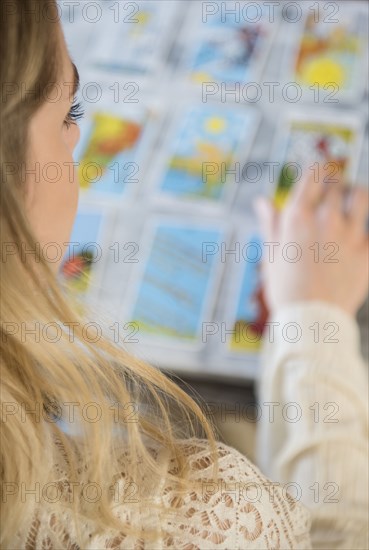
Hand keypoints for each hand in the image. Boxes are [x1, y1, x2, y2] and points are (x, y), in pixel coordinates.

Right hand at [255, 165, 368, 316]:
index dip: (316, 169)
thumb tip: (262, 201)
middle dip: (333, 182)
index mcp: (298, 218)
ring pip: (360, 196)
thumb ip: (270, 223)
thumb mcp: (270, 254)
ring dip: (354, 194)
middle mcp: (326, 220)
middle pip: (337, 183)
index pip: (313, 174)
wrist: (312, 320)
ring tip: (349, 203)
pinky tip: (355, 237)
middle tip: (330, 191)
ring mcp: (350, 235)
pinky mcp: (366, 252)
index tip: (317, 172)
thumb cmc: (285, 289)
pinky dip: (363, 228)